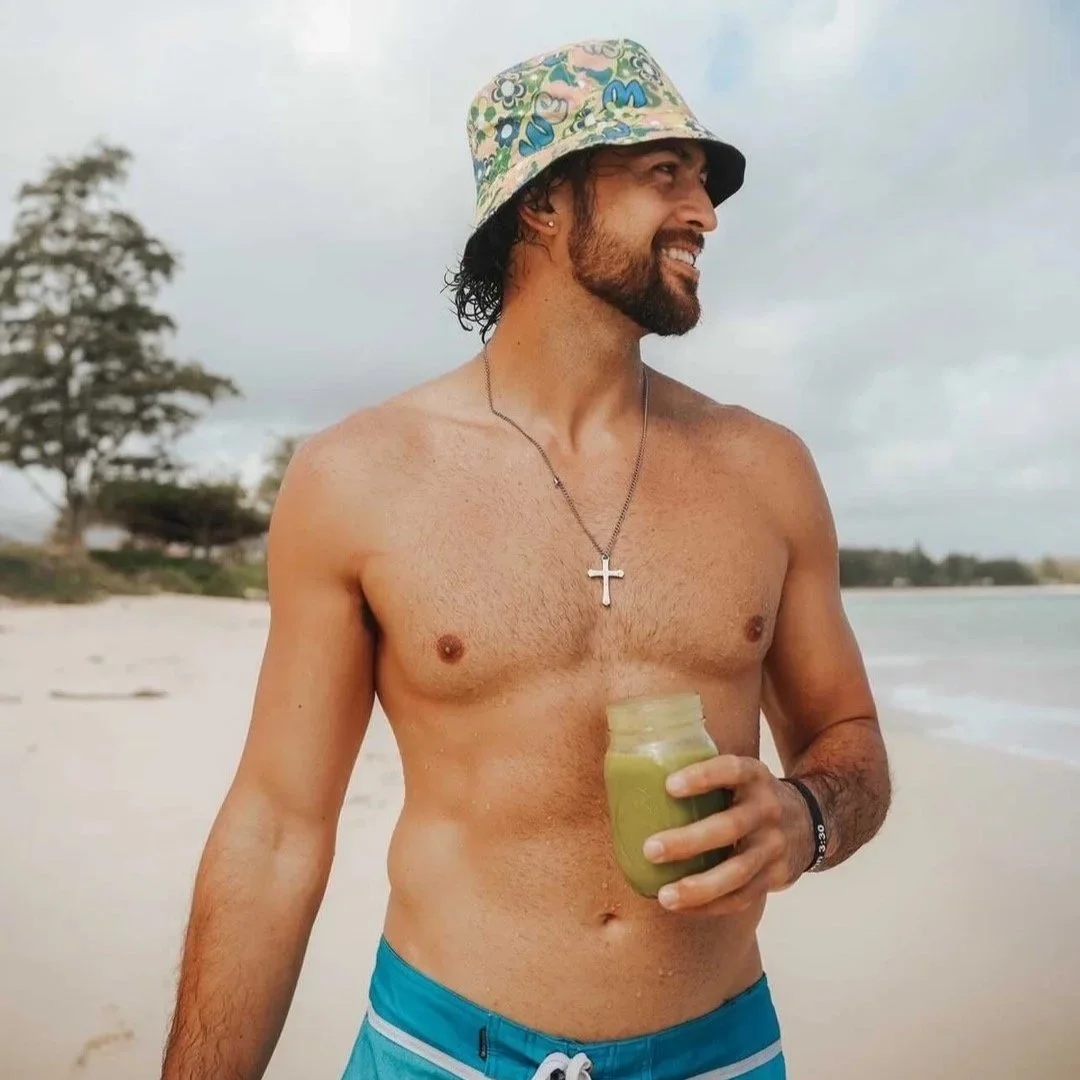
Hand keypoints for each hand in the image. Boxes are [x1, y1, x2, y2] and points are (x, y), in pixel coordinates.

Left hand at [642, 755, 813, 914]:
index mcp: (755, 777)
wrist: (809, 822)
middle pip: (730, 827)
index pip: (731, 770)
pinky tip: (681, 908)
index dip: (702, 776)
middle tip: (650, 849)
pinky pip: (741, 897)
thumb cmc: (749, 796)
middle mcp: (768, 809)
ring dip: (699, 887)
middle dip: (689, 841)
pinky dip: (710, 905)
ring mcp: (775, 846)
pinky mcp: (775, 877)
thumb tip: (638, 771)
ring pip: (738, 872)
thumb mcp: (739, 774)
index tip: (668, 786)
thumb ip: (704, 773)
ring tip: (664, 896)